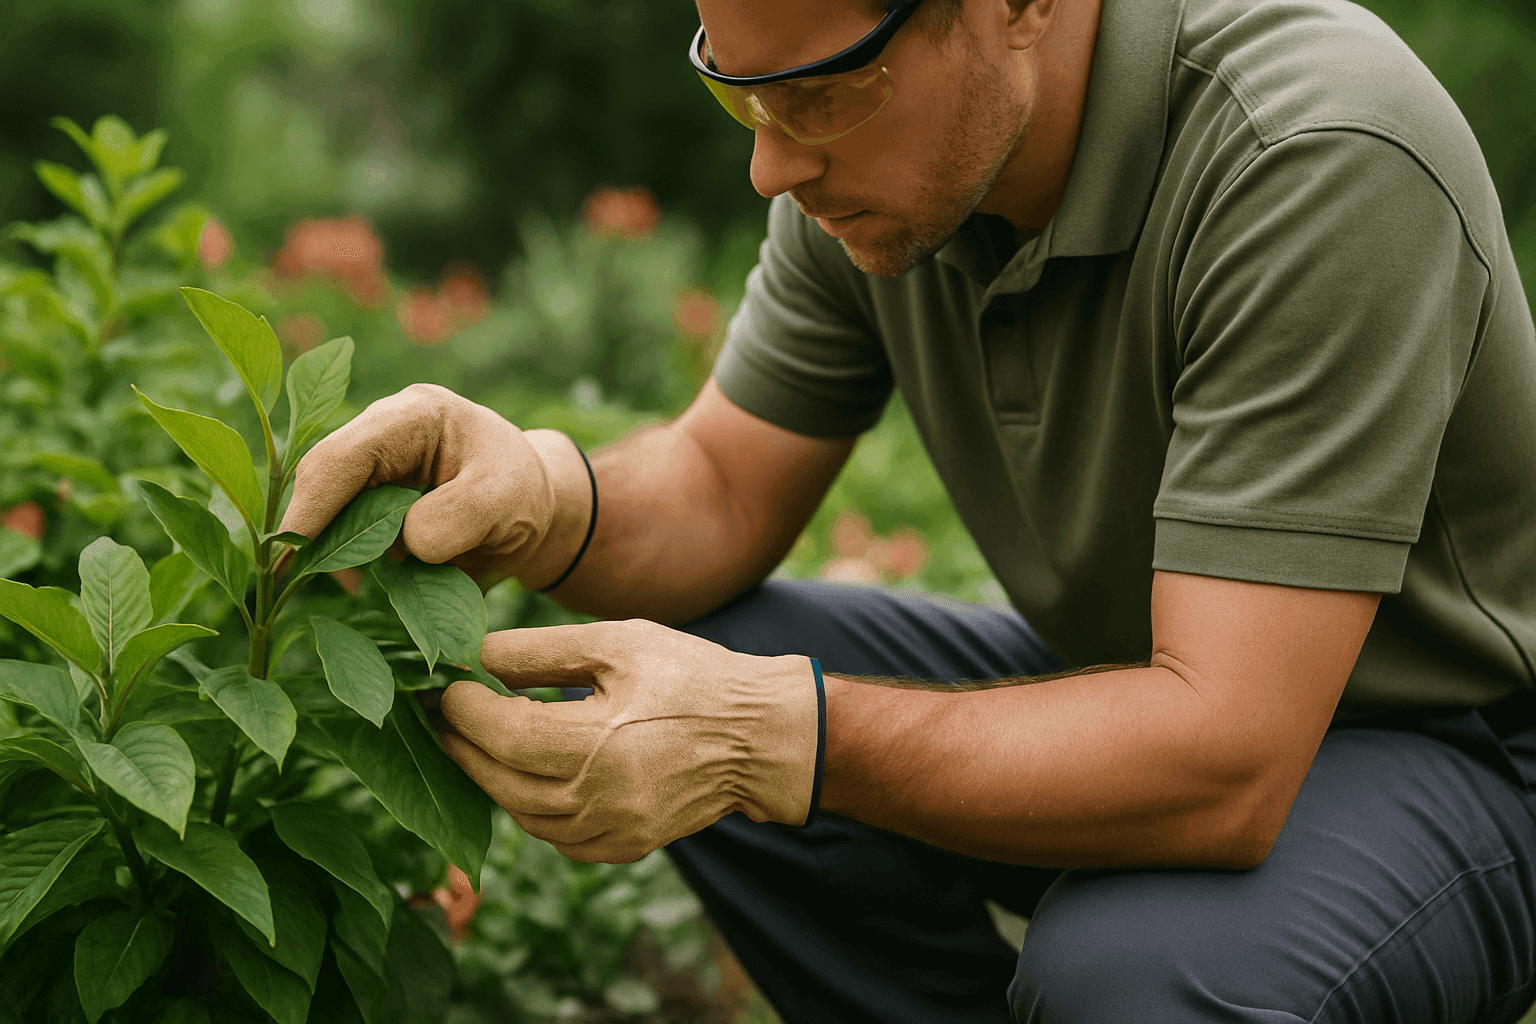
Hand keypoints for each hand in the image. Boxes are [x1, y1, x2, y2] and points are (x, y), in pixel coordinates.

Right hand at [278, 383, 583, 587]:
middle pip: (322, 478)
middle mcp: (383, 428)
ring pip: (326, 505)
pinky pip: (340, 524)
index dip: (313, 507)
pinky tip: (369, 577)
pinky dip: (348, 554)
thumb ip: (458, 517)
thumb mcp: (506, 502)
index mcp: (417, 415)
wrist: (533, 504)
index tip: (294, 555)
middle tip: (327, 583)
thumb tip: (406, 542)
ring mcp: (372, 459)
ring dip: (335, 547)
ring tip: (365, 582)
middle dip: (317, 531)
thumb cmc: (522, 495)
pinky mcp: (368, 491)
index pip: (345, 457)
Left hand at [437, 620, 820, 862]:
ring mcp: (613, 831)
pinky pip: (555, 838)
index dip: (462, 711)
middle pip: (501, 782)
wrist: (761, 735)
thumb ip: (540, 651)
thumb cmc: (693, 677)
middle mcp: (600, 799)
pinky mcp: (625, 846)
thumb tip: (472, 656)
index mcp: (598, 744)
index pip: (503, 735)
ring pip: (522, 816)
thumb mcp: (618, 643)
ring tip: (471, 744)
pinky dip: (527, 809)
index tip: (444, 686)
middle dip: (462, 747)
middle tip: (439, 717)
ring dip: (488, 780)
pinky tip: (520, 778)